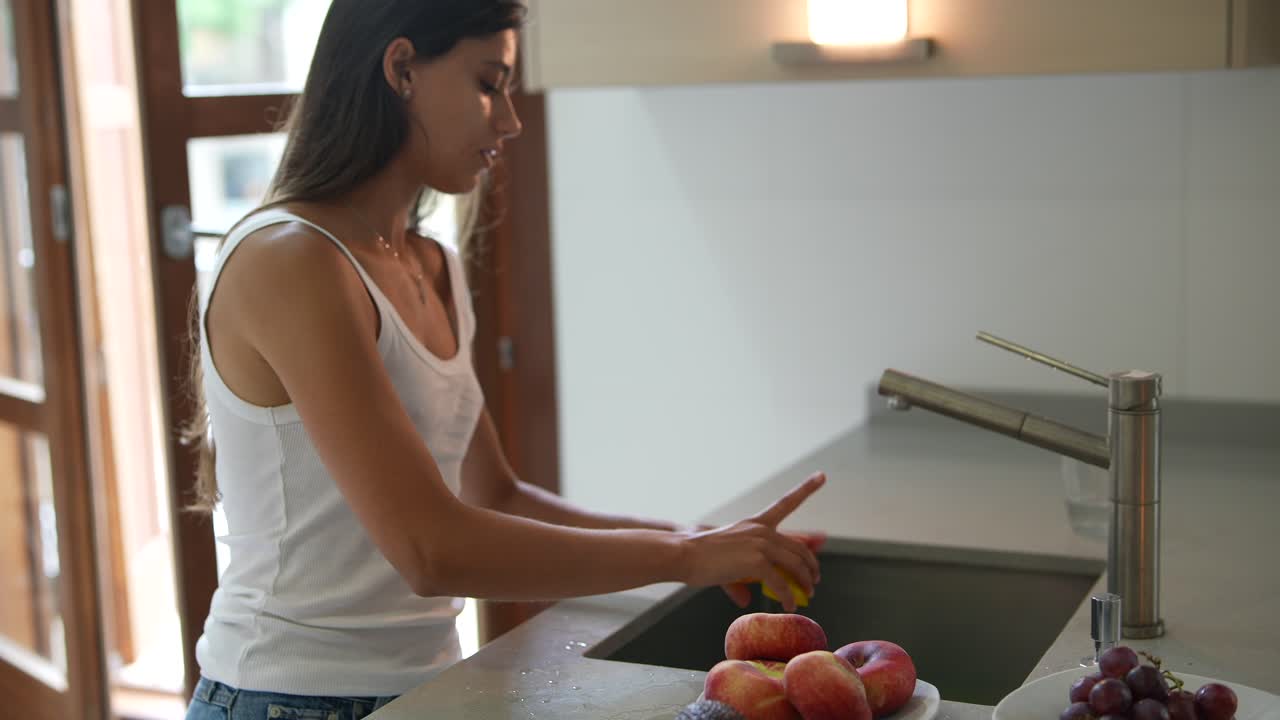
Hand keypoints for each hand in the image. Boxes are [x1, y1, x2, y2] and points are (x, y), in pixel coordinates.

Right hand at [679, 472, 825, 612]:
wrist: (683, 554)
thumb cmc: (699, 557)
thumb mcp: (726, 562)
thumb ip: (740, 580)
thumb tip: (745, 600)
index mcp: (755, 523)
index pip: (786, 502)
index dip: (807, 488)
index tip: (822, 475)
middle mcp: (761, 530)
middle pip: (799, 547)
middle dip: (811, 564)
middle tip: (814, 579)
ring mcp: (760, 544)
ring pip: (796, 565)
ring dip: (805, 581)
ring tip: (807, 593)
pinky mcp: (756, 562)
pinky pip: (781, 583)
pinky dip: (787, 596)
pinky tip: (787, 605)